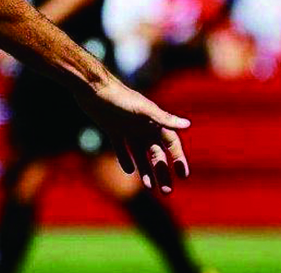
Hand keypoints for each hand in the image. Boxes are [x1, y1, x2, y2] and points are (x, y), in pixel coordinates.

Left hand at [76, 75, 190, 193]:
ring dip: (146, 170)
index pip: (171, 144)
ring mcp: (128, 128)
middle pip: (157, 154)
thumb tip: (187, 124)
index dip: (178, 159)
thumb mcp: (142, 109)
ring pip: (140, 154)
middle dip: (162, 172)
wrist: (92, 88)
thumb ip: (163, 118)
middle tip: (166, 192)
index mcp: (154, 121)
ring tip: (149, 187)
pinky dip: (125, 160)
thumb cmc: (119, 97)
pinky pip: (121, 149)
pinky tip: (129, 171)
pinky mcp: (112, 129)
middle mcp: (143, 126)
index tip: (183, 176)